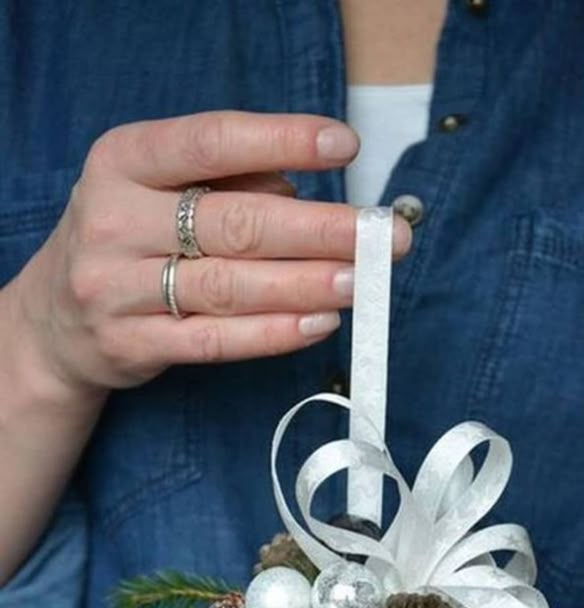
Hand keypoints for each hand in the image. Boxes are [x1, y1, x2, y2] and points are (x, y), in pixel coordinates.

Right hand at [10, 110, 411, 397]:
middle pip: (233, 223)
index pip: (211, 141)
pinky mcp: (131, 345)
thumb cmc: (129, 238)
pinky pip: (214, 341)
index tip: (345, 146)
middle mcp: (114, 220)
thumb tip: (303, 191)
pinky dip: (272, 332)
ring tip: (362, 281)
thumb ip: (228, 181)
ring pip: (227, 286)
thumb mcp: (158, 189)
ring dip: (305, 284)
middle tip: (383, 237)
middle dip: (320, 230)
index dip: (281, 141)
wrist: (54, 319)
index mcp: (123, 160)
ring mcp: (116, 288)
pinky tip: (319, 322)